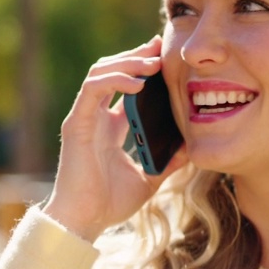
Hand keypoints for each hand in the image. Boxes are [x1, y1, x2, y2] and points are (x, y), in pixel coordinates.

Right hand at [42, 36, 187, 240]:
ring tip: (153, 61)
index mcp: (110, 127)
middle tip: (160, 47)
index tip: (165, 57)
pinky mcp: (77, 123)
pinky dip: (116, 80)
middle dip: (136, 55)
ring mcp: (84, 118)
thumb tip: (191, 149)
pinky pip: (93, 89)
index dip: (142, 68)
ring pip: (100, 72)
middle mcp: (95, 117)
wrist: (84, 221)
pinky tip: (138, 83)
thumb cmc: (109, 204)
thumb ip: (167, 162)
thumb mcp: (148, 178)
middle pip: (112, 71)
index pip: (125, 87)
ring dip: (127, 62)